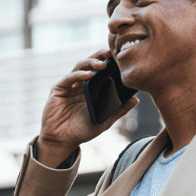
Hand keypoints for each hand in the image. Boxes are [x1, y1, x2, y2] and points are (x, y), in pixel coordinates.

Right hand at [37, 49, 139, 166]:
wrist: (62, 141)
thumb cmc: (82, 131)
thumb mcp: (104, 121)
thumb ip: (119, 110)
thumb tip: (136, 100)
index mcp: (91, 89)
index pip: (101, 71)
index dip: (109, 62)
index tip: (120, 57)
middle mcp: (80, 84)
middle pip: (90, 64)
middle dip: (100, 56)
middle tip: (111, 53)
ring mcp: (69, 85)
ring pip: (80, 67)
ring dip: (91, 63)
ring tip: (102, 64)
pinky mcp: (58, 89)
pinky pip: (69, 78)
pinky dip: (79, 74)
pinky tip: (89, 75)